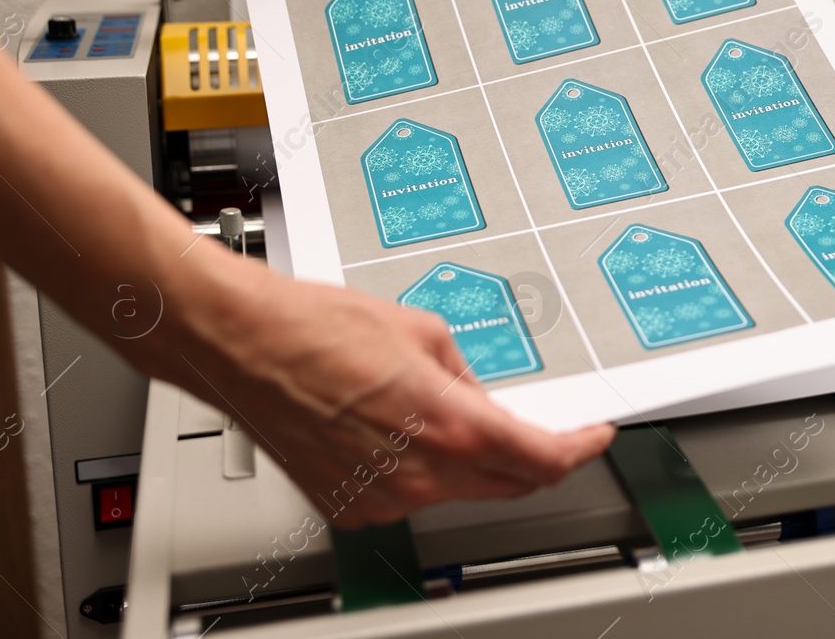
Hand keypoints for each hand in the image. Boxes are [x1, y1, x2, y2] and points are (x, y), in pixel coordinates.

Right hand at [157, 245, 614, 527]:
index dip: (580, 449)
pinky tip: (401, 431)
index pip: (543, 459)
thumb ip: (465, 376)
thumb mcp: (421, 332)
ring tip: (444, 410)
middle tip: (548, 430)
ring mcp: (381, 498)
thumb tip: (480, 399)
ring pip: (458, 490)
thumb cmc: (313, 327)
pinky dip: (423, 471)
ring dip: (473, 462)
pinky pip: (409, 495)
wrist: (240, 344)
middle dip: (537, 458)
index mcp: (449, 424)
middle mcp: (419, 473)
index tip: (594, 436)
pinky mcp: (348, 507)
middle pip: (509, 483)